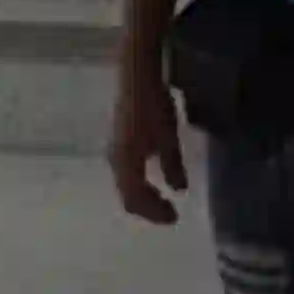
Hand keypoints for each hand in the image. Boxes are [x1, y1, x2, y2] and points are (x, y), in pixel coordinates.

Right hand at [109, 64, 188, 227]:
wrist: (136, 75)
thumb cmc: (154, 105)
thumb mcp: (168, 137)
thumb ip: (173, 165)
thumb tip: (179, 190)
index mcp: (126, 163)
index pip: (135, 199)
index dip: (154, 212)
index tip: (175, 218)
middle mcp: (115, 160)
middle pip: (128, 194)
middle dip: (148, 207)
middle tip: (170, 213)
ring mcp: (114, 149)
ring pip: (126, 183)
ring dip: (143, 194)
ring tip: (162, 198)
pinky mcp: (118, 139)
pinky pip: (126, 171)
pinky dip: (139, 181)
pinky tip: (152, 174)